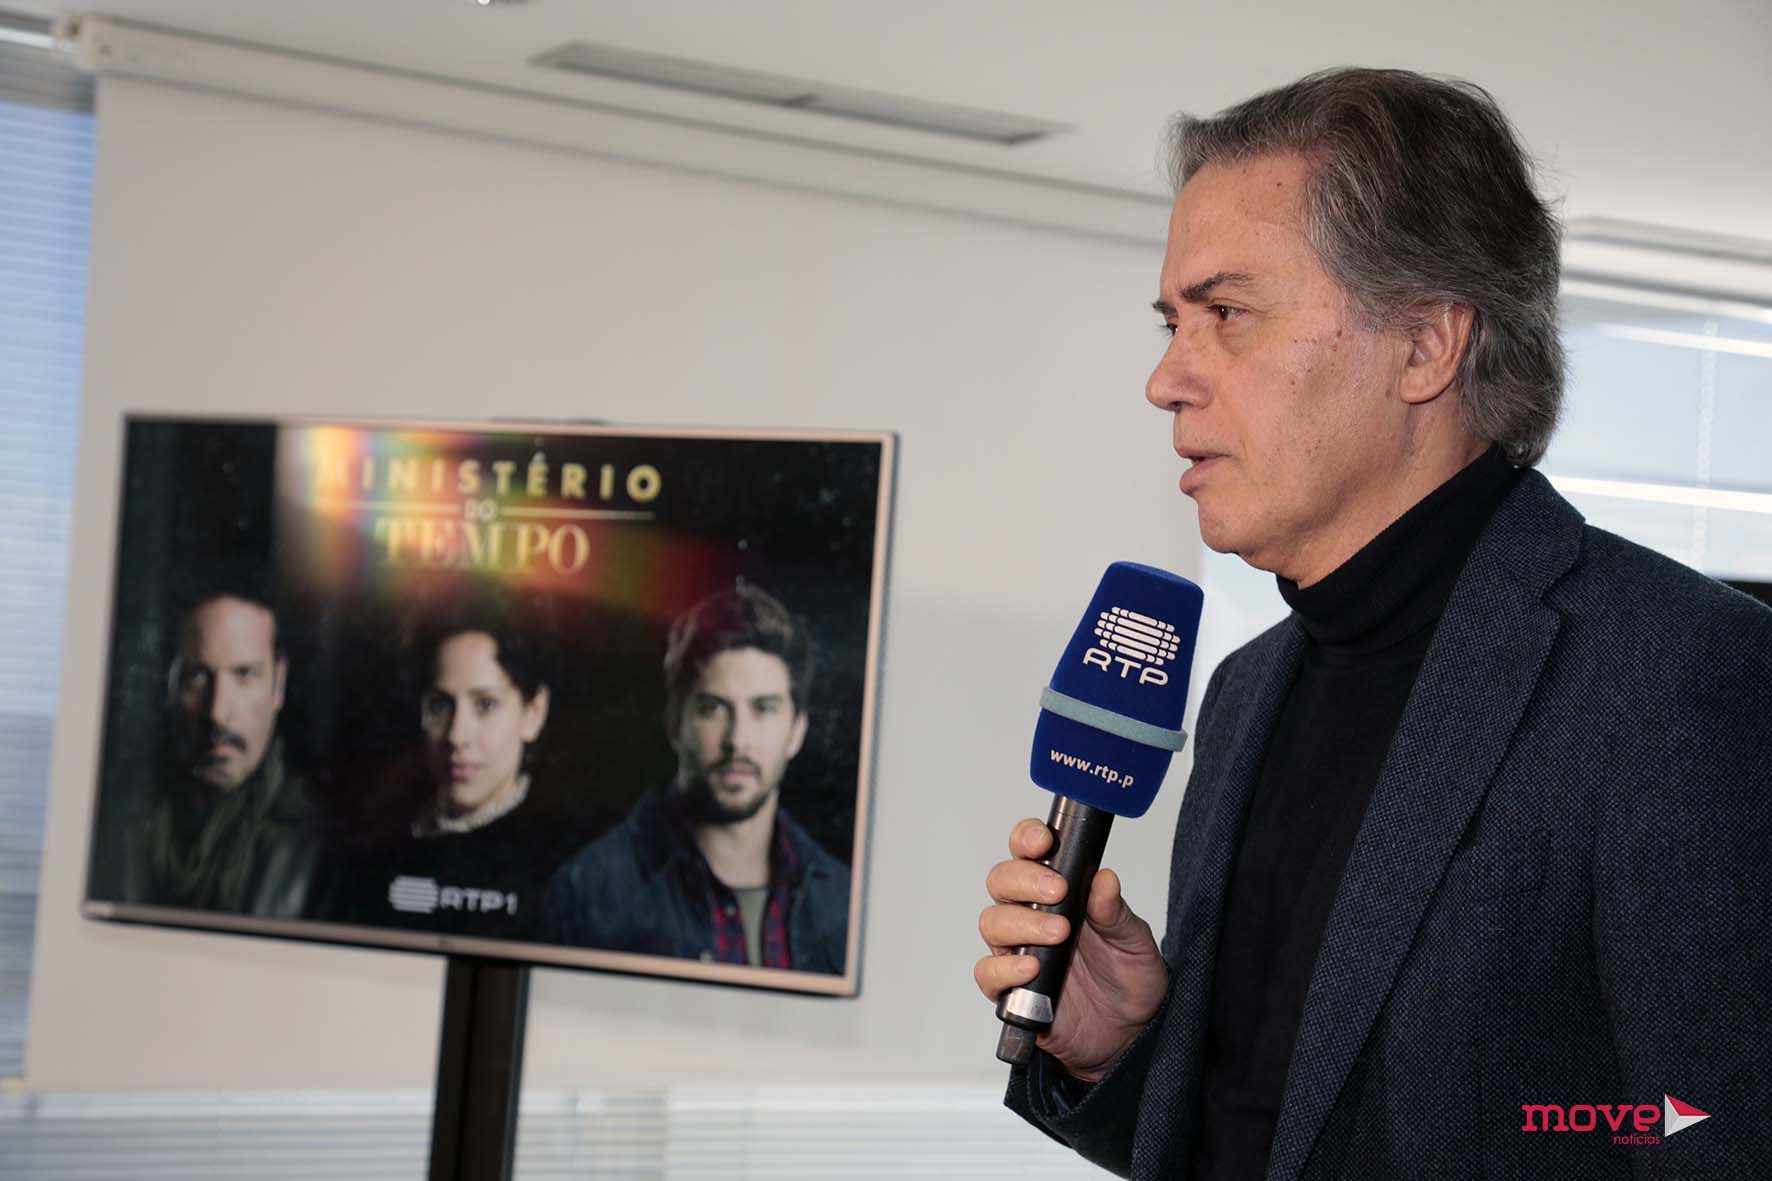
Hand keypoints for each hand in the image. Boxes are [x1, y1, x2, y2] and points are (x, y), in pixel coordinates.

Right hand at [975, 818, 1167, 1082]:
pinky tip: (1031, 968)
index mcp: (1059, 892)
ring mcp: (1017, 951)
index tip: (1044, 842)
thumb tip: (1104, 878)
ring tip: (1057, 934)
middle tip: (1058, 892)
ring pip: (992, 921)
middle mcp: (1031, 916)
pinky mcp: (1011, 990)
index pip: (1028, 853)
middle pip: (1002, 881)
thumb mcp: (1135, 943)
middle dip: (1024, 881)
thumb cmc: (1128, 980)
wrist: (1128, 1037)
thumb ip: (1116, 913)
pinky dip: (1004, 967)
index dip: (1027, 840)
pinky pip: (988, 972)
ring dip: (1021, 923)